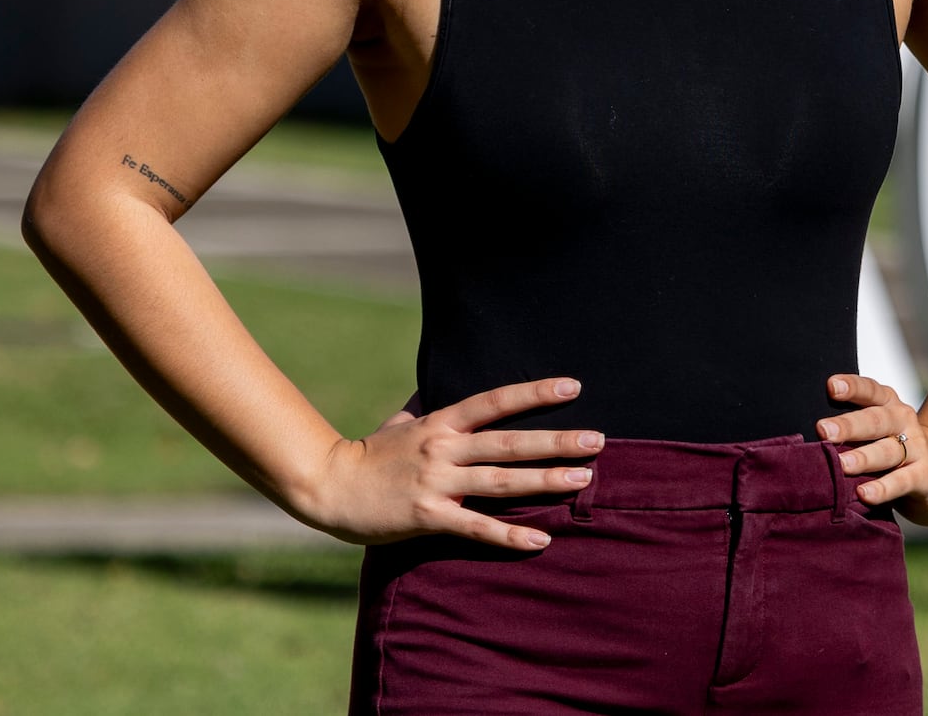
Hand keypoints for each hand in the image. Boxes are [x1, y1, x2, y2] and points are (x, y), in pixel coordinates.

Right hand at [297, 377, 602, 551]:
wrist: (328, 486)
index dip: (535, 393)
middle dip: (557, 441)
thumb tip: (433, 388)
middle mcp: (443, 448)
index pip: (496, 401)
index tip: (574, 387)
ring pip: (501, 481)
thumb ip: (425, 408)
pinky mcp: (428, 516)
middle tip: (598, 441)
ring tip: (583, 480)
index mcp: (441, 423)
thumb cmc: (369, 454)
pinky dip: (510, 534)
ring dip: (545, 480)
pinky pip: (477, 526)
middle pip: (509, 442)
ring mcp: (437, 482)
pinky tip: (541, 539)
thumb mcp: (401, 422)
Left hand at [817, 374, 927, 525]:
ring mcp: (917, 448)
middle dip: (849, 425)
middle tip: (823, 430)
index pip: (870, 390)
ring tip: (842, 464)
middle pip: (876, 420)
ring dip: (864, 457)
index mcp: (889, 406)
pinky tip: (865, 493)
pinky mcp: (925, 476)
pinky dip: (883, 487)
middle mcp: (904, 421)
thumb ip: (850, 431)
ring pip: (888, 450)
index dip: (852, 387)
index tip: (830, 386)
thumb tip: (804, 436)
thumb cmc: (895, 453)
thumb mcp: (878, 434)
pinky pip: (903, 481)